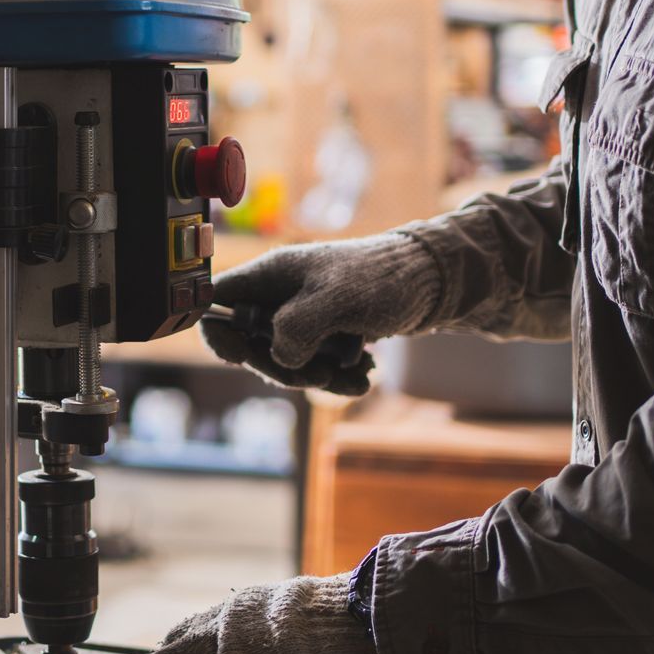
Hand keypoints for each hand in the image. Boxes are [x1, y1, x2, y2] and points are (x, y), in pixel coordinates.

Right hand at [201, 232, 443, 394]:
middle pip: (251, 344)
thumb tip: (279, 357)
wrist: (435, 281)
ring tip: (356, 375)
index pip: (218, 302)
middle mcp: (281, 296)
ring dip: (317, 377)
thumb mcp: (336, 298)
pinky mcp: (326, 335)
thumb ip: (296, 326)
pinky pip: (315, 367)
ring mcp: (303, 316)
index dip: (220, 332)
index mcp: (271, 275)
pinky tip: (364, 375)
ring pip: (286, 362)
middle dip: (283, 368)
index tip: (243, 355)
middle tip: (319, 374)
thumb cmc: (384, 278)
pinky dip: (337, 377)